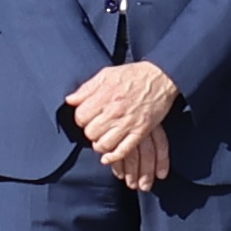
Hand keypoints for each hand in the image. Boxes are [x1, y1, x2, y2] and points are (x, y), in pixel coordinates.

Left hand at [64, 57, 177, 187]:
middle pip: (90, 132)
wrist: (161, 77)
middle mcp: (114, 111)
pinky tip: (108, 156)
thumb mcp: (106, 74)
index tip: (87, 117)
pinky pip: (123, 151)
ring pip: (103, 144)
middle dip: (90, 131)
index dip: (81, 118)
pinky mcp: (140, 132)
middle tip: (96, 127)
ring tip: (103, 138)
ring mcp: (127, 123)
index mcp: (104, 96)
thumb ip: (86, 88)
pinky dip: (113, 156)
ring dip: (100, 144)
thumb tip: (69, 100)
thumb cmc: (133, 74)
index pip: (80, 117)